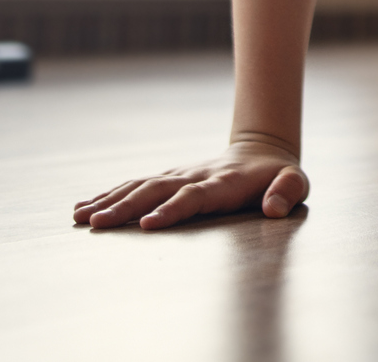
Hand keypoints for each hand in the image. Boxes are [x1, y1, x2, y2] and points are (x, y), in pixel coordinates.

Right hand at [72, 134, 307, 230]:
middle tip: (96, 225)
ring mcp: (179, 175)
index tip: (147, 226)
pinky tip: (83, 207)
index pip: (194, 197)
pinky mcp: (168, 178)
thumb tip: (274, 209)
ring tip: (80, 218)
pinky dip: (109, 195)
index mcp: (224, 183)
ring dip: (110, 201)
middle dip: (126, 208)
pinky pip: (135, 185)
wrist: (262, 151)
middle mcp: (195, 176)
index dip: (172, 210)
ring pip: (140, 186)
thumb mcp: (296, 183)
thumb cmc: (279, 176)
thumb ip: (288, 192)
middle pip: (156, 191)